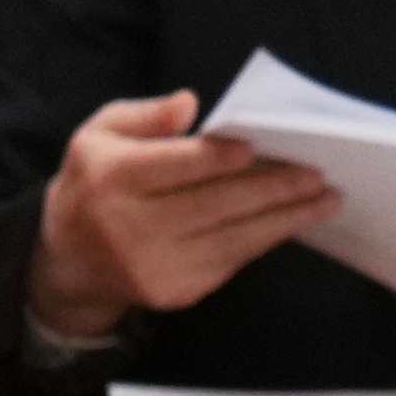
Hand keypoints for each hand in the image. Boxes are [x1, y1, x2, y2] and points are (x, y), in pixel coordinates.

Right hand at [26, 91, 337, 341]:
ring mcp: (156, 266)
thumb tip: (190, 103)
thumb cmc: (95, 183)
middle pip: (213, 205)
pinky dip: (266, 238)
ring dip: (285, 219)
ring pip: (232, 239)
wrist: (71, 261)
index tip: (255, 148)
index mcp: (111, 179)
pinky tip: (294, 220)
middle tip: (315, 173)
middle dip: (270, 189)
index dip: (215, 159)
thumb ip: (144, 116)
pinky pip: (232, 261)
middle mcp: (132, 227)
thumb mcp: (99, 135)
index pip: (173, 168)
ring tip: (324, 200)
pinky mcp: (178, 293)